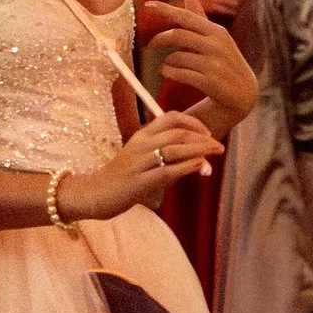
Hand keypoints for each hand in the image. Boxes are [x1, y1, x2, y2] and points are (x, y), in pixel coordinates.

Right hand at [60, 112, 226, 220]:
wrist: (94, 194)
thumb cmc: (121, 179)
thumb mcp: (141, 160)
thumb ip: (164, 155)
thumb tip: (195, 158)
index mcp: (141, 136)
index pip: (170, 118)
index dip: (192, 122)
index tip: (207, 132)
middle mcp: (140, 145)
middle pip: (176, 133)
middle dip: (202, 138)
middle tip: (218, 145)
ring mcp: (139, 163)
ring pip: (174, 149)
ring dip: (199, 150)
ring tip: (215, 152)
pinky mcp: (139, 182)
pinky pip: (167, 171)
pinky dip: (186, 166)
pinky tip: (200, 165)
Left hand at [142, 0, 257, 130]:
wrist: (244, 94)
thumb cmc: (225, 62)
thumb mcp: (216, 38)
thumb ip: (199, 17)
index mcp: (217, 31)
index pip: (187, 16)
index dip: (166, 10)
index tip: (148, 5)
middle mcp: (217, 45)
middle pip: (177, 35)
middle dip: (159, 40)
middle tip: (150, 45)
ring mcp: (215, 63)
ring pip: (176, 57)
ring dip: (166, 62)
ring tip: (167, 66)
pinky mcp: (210, 82)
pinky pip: (179, 74)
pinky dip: (169, 73)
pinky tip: (169, 73)